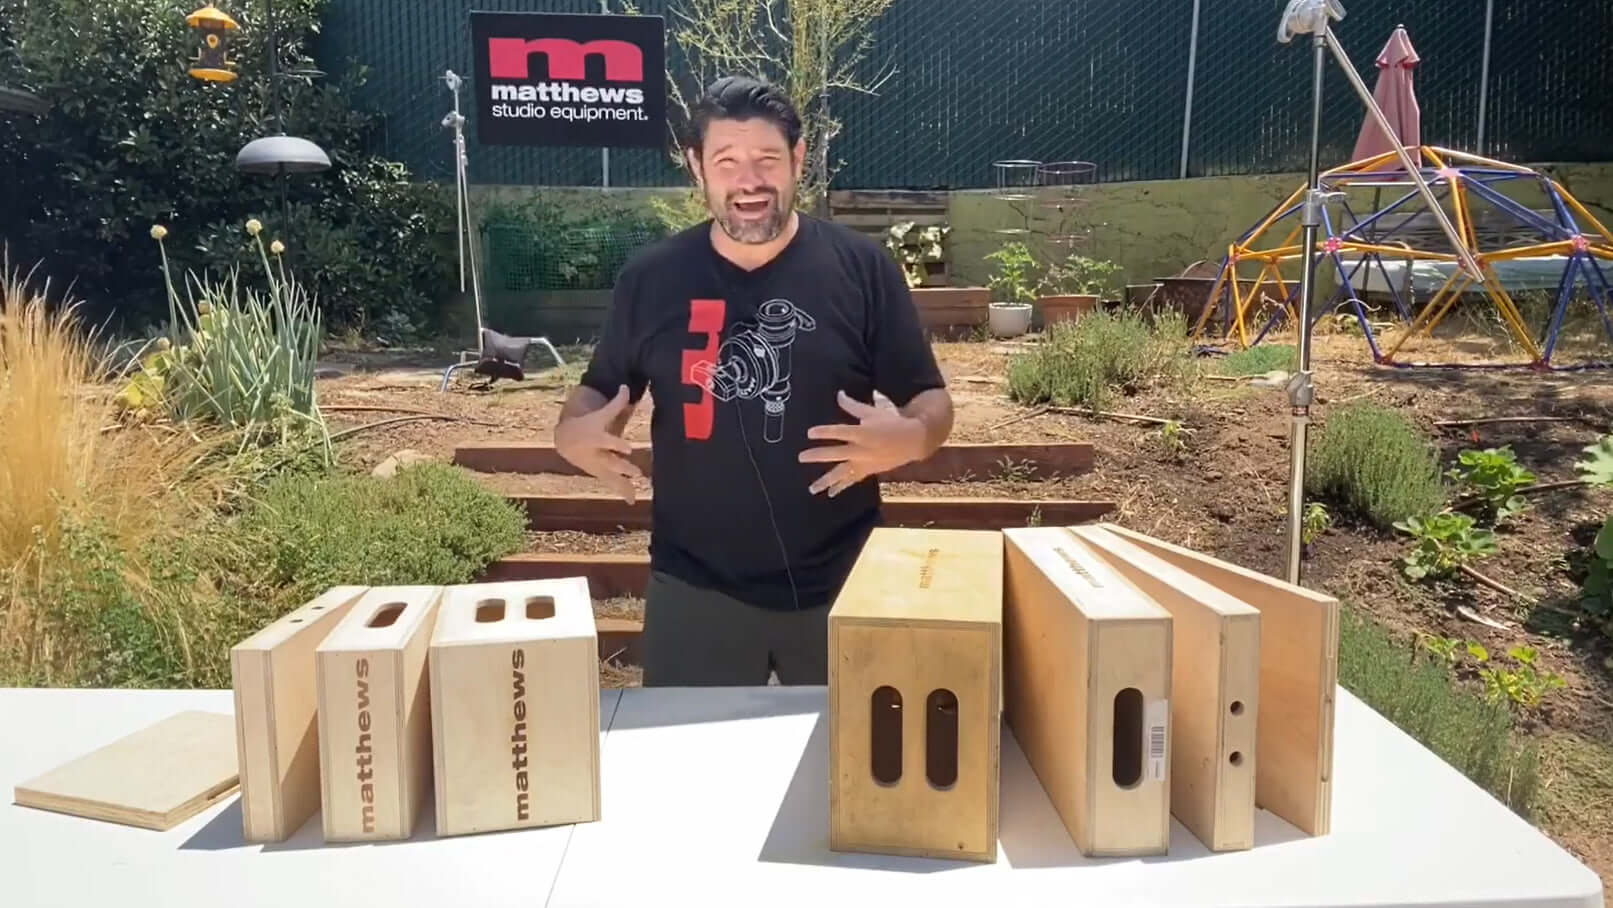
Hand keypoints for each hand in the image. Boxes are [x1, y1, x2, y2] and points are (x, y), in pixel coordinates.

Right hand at [554, 385, 643, 502]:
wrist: (565, 440)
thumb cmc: (587, 424)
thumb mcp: (599, 414)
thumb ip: (615, 403)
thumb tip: (626, 387)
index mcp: (596, 438)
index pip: (607, 441)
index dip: (616, 444)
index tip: (628, 449)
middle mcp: (597, 454)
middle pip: (610, 462)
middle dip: (622, 468)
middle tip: (637, 473)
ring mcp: (597, 466)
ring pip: (611, 476)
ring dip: (624, 484)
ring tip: (635, 494)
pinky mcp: (600, 473)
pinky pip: (612, 484)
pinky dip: (623, 492)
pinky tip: (632, 501)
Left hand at [799, 391, 925, 496]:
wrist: (913, 440)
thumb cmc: (891, 423)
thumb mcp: (872, 411)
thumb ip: (852, 406)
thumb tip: (838, 394)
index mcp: (862, 432)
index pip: (839, 432)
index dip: (824, 432)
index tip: (809, 433)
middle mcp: (861, 449)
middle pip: (836, 453)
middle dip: (818, 455)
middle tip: (801, 457)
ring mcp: (864, 463)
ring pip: (842, 473)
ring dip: (826, 481)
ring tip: (812, 489)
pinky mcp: (868, 471)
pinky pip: (852, 480)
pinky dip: (842, 487)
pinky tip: (830, 493)